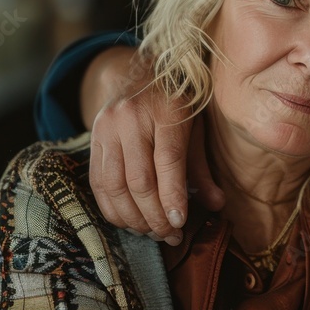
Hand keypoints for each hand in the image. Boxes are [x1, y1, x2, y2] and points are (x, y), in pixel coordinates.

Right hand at [83, 48, 224, 243]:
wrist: (138, 74)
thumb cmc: (175, 106)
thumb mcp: (195, 129)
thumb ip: (203, 168)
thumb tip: (217, 205)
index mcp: (166, 110)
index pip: (168, 160)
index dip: (172, 196)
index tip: (180, 222)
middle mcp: (131, 118)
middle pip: (139, 179)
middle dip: (154, 215)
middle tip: (170, 235)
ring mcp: (107, 127)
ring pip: (114, 185)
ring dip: (133, 218)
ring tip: (152, 232)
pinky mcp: (92, 139)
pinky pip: (98, 183)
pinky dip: (113, 209)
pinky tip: (130, 221)